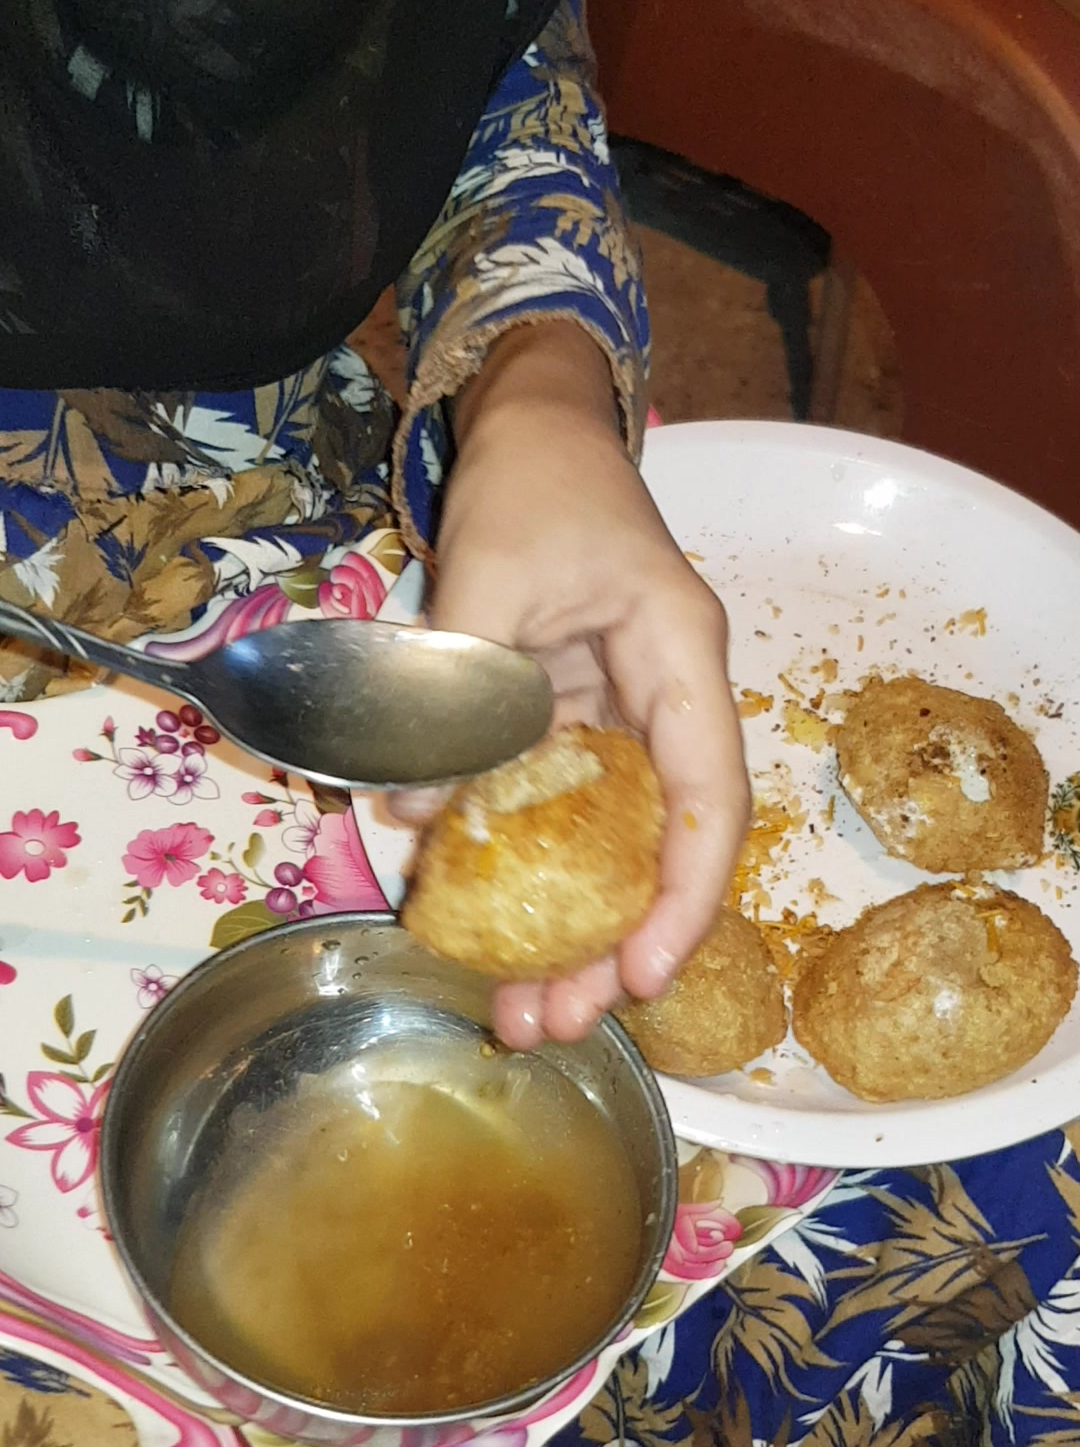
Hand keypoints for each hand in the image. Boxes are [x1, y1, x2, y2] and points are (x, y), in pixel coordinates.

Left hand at [396, 323, 749, 1047]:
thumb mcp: (489, 571)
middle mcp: (662, 704)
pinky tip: (477, 927)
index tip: (643, 975)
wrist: (533, 424)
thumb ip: (456, 691)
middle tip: (559, 1021)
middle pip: (657, 848)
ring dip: (564, 928)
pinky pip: (551, 814)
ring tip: (518, 1008)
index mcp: (680, 663)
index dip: (684, 898)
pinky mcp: (565, 723)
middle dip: (614, 946)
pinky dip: (520, 872)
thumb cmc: (534, 482)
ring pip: (604, 846)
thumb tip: (422, 820)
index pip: (707, 800)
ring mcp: (614, 719)